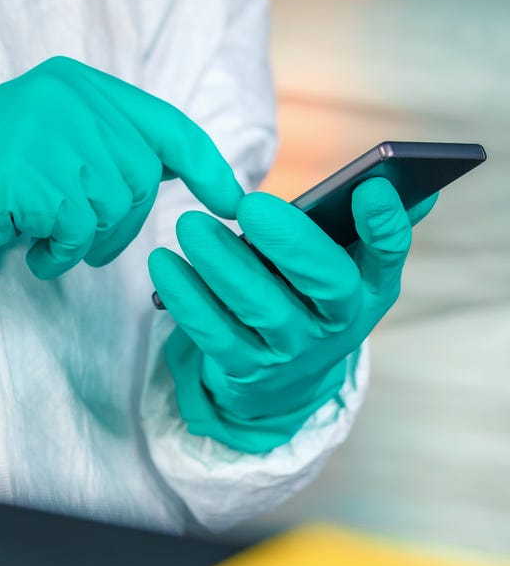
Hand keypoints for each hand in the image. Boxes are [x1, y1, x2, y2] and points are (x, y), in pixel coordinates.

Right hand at [0, 56, 241, 303]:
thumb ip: (98, 151)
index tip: (230, 200)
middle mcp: (67, 96)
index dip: (205, 164)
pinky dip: (59, 255)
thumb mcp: (42, 152)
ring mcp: (49, 129)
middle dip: (125, 225)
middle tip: (86, 247)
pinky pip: (78, 229)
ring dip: (86, 242)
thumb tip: (166, 178)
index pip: (163, 124)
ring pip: (116, 206)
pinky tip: (30, 254)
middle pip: (144, 176)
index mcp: (74, 85)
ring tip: (46, 245)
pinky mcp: (30, 171)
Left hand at [148, 177, 437, 452]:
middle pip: (326, 283)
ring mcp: (292, 352)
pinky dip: (187, 298)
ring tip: (191, 227)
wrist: (281, 382)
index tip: (371, 188)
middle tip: (249, 204)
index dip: (385, 225)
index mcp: (366, 290)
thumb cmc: (307, 303)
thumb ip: (362, 230)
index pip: (388, 256)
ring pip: (261, 307)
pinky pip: (215, 333)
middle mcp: (337, 324)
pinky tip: (165, 265)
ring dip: (223, 264)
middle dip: (290, 242)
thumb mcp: (340, 272)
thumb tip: (401, 184)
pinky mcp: (247, 370)